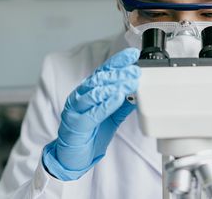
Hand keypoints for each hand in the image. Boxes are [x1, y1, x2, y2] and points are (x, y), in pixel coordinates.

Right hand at [42, 48, 140, 179]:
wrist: (72, 157)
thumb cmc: (90, 134)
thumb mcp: (111, 116)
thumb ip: (123, 104)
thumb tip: (139, 93)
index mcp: (89, 91)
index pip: (104, 71)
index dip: (118, 61)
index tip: (132, 54)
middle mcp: (81, 96)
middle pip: (101, 79)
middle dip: (120, 73)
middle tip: (136, 70)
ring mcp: (76, 109)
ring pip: (96, 92)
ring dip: (115, 86)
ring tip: (130, 82)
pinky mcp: (76, 124)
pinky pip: (92, 112)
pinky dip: (106, 104)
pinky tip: (118, 98)